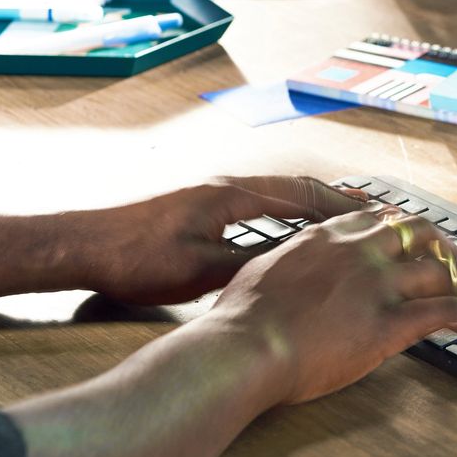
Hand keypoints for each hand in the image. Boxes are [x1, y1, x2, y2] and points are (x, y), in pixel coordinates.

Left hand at [72, 176, 367, 304]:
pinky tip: (294, 227)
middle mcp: (226, 187)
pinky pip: (260, 202)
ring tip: (343, 215)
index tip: (372, 216)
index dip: (339, 206)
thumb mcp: (200, 271)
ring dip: (313, 202)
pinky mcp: (202, 207)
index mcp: (230, 196)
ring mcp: (213, 195)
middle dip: (335, 197)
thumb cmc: (134, 258)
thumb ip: (250, 264)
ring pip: (278, 191)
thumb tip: (295, 263)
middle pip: (295, 186)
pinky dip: (289, 210)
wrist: (85, 246)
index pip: (300, 195)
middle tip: (371, 209)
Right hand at [208, 206, 456, 404]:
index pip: (387, 220)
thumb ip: (298, 267)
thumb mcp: (267, 274)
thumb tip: (306, 277)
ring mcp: (377, 283)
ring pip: (448, 271)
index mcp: (328, 235)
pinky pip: (450, 311)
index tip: (434, 243)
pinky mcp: (389, 321)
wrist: (238, 348)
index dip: (418, 233)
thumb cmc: (239, 323)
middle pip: (427, 237)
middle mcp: (359, 250)